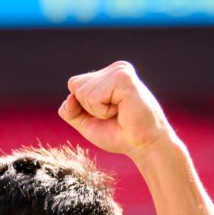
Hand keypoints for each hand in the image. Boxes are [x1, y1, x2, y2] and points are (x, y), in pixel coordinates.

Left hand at [58, 61, 174, 158]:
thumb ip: (71, 110)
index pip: (74, 85)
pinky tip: (122, 111)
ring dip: (98, 111)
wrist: (144, 145)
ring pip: (83, 92)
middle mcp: (115, 69)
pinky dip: (103, 111)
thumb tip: (70, 97)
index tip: (107, 114)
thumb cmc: (120, 135)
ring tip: (119, 113)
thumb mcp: (87, 123)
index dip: (83, 107)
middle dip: (89, 108)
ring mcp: (120, 71)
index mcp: (108, 74)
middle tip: (114, 115)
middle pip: (75, 86)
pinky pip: (94, 97)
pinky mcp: (124, 78)